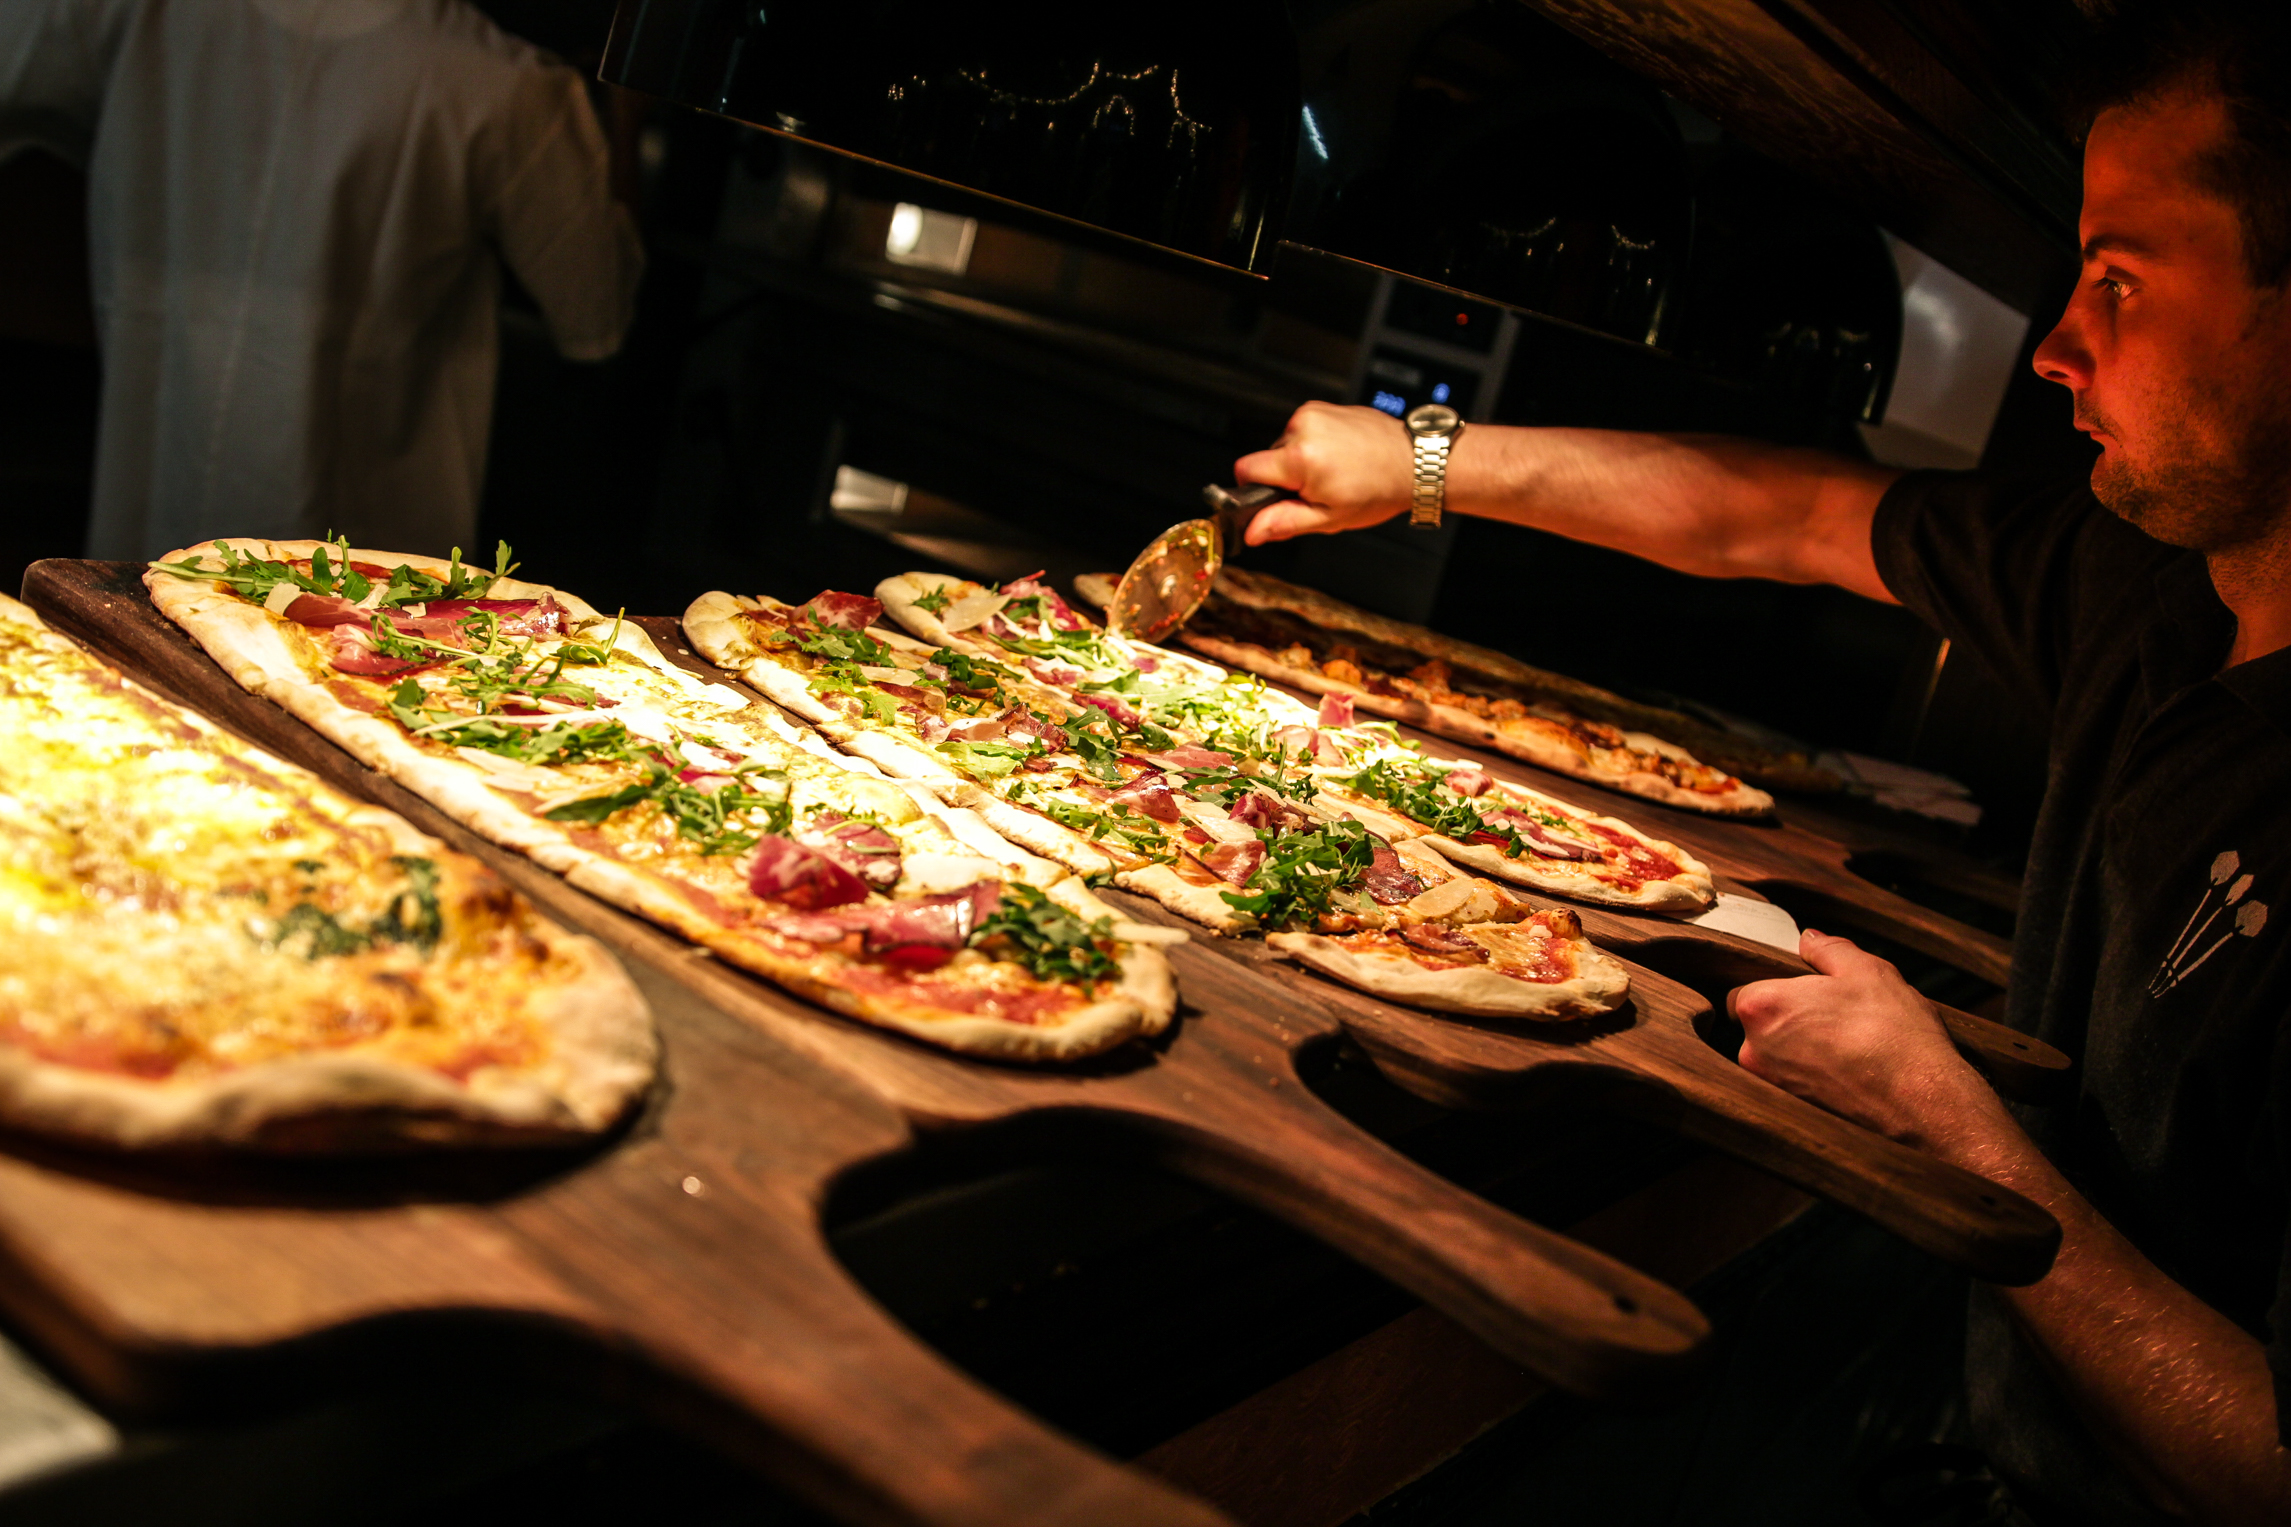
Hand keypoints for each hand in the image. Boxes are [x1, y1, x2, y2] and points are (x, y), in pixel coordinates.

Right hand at [1232, 401, 1414, 543]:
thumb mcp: (1329, 518)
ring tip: (1333, 472)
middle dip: (1286, 477)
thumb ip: (1284, 522)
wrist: (1412, 462)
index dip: (1256, 489)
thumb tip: (1252, 531)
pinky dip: (1313, 445)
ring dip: (1300, 461)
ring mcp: (1313, 413)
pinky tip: (1337, 456)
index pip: (1246, 469)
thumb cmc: (1379, 489)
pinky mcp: (1322, 407)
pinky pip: (1301, 431)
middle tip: (1319, 490)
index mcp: (1301, 458)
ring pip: (1285, 446)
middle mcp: (1303, 428)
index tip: (1279, 497)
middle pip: (1267, 458)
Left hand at [1728, 929, 1993, 1146]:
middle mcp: (1754, 1049)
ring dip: (1804, 1043)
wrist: (1921, 1100)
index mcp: (1761, 1006)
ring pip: (1779, 1052)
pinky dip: (1816, 1069)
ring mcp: (1772, 1083)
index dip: (1777, 985)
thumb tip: (1810, 940)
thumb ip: (1829, 949)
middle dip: (1789, 1015)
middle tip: (1834, 1011)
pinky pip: (1796, 1078)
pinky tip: (1850, 1063)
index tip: (1806, 987)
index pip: (1746, 987)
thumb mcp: (1866, 970)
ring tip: (1848, 1037)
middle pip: (1760, 1022)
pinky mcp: (1793, 1107)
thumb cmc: (1892, 1034)